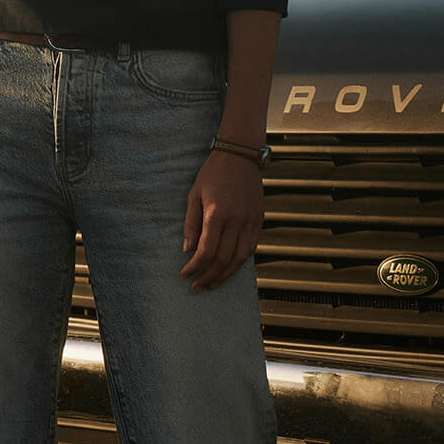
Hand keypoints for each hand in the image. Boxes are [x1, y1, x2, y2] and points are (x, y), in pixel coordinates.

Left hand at [180, 150, 264, 291]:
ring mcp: (250, 222)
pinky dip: (239, 262)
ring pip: (239, 258)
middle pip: (223, 260)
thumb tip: (187, 250)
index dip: (195, 268)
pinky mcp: (259, 220)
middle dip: (208, 277)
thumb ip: (191, 224)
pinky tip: (229, 268)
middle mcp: (236, 221)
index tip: (185, 275)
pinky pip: (251, 248)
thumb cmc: (213, 173)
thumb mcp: (194, 195)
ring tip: (212, 283)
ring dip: (225, 274)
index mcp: (217, 215)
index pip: (206, 252)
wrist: (240, 155)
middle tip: (197, 287)